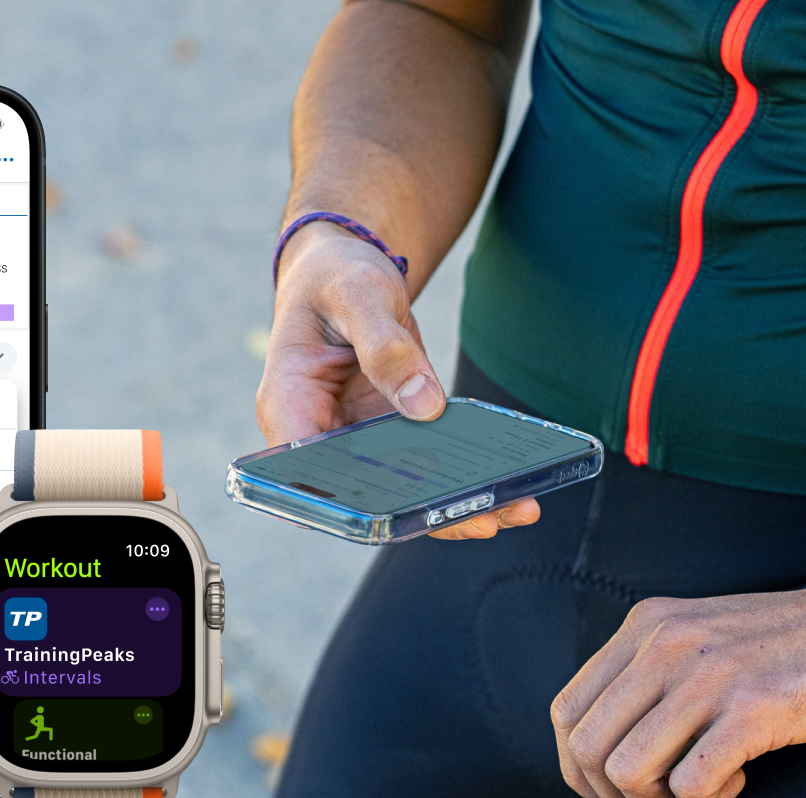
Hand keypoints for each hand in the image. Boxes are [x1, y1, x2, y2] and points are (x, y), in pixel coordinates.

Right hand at [256, 222, 536, 538]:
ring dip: (456, 506)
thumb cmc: (336, 278)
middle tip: (484, 519)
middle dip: (424, 513)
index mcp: (289, 406)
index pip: (308, 475)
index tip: (403, 514)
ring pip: (402, 491)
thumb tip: (424, 406)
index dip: (352, 504)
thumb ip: (385, 347)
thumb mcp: (358, 296)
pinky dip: (464, 479)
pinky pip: (426, 468)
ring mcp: (356, 440)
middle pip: (365, 495)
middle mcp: (320, 435)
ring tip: (515, 507)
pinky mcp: (391, 434)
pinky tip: (510, 485)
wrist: (346, 270)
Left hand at [550, 551, 805, 797]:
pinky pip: (692, 785)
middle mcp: (668, 643)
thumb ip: (655, 671)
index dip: (579, 770)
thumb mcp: (706, 636)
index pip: (566, 711)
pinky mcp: (757, 708)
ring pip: (629, 771)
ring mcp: (711, 674)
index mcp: (649, 624)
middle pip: (588, 748)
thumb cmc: (802, 643)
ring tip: (706, 790)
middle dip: (617, 796)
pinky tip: (741, 783)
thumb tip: (609, 743)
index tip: (619, 790)